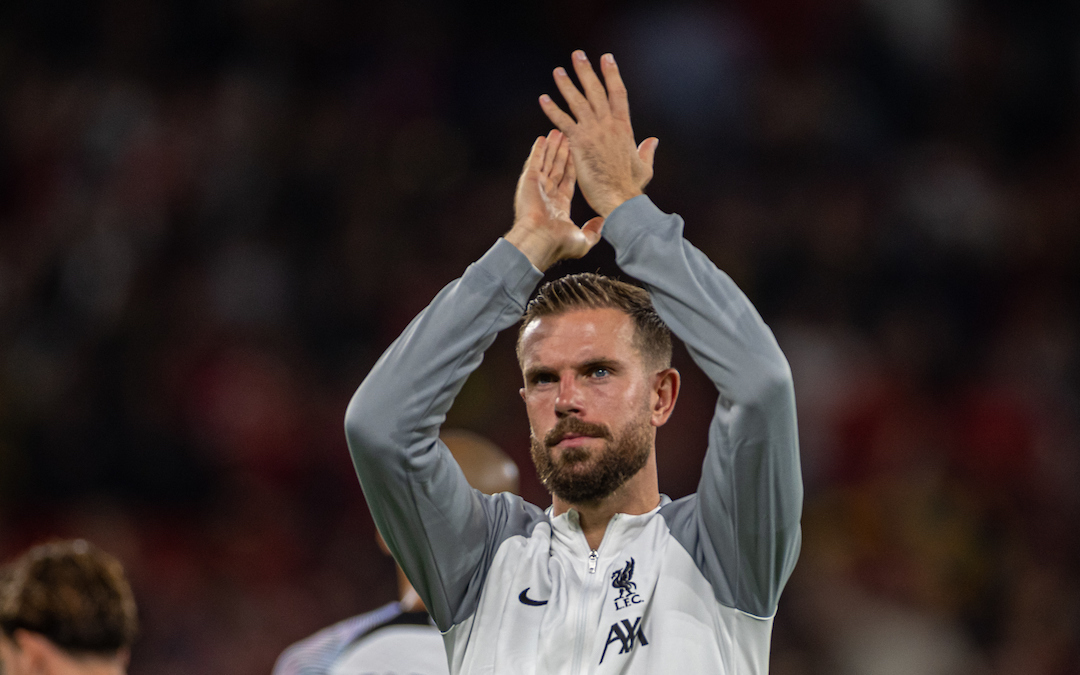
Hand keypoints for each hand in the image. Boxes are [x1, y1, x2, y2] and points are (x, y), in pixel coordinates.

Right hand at [506, 129, 603, 270]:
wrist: (540, 242)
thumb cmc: (559, 243)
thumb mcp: (583, 239)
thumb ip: (593, 229)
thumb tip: (602, 223)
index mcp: (559, 205)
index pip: (568, 180)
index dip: (573, 166)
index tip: (578, 153)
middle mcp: (548, 194)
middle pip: (557, 168)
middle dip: (562, 152)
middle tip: (567, 136)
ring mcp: (537, 187)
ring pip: (547, 162)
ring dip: (552, 148)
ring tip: (557, 131)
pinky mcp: (529, 181)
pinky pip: (535, 161)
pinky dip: (538, 150)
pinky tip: (542, 139)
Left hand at [540, 51, 657, 217]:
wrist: (619, 198)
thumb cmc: (631, 186)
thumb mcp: (644, 166)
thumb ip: (646, 151)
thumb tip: (653, 140)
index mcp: (624, 127)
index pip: (618, 93)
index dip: (612, 74)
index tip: (606, 58)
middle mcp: (609, 124)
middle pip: (596, 91)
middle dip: (586, 71)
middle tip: (577, 55)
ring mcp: (593, 132)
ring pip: (578, 102)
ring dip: (566, 85)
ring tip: (558, 71)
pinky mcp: (579, 143)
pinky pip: (563, 122)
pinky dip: (552, 110)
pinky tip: (543, 99)